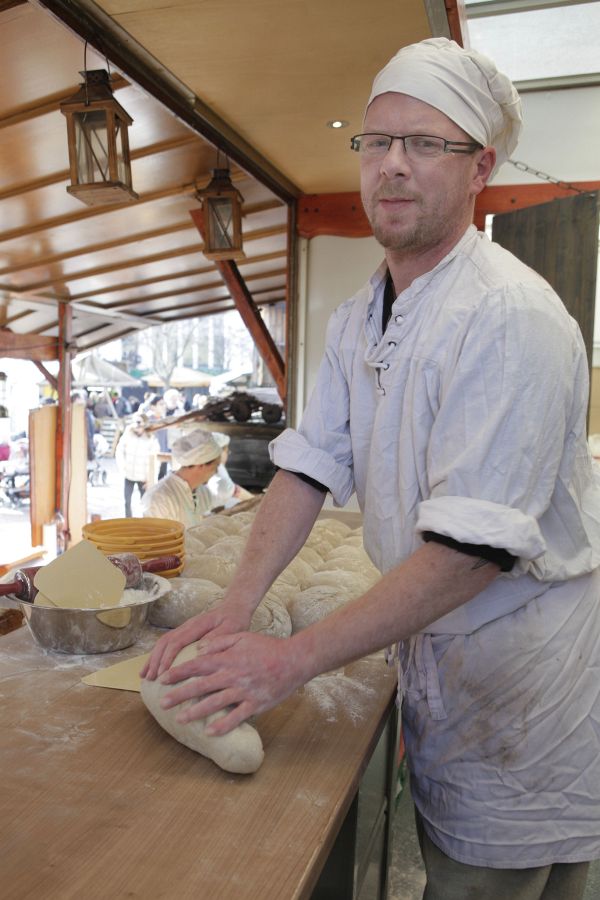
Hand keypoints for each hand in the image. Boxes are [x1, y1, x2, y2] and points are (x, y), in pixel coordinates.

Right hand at [140, 597, 253, 680]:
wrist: (234, 607)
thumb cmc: (234, 620)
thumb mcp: (231, 629)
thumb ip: (217, 639)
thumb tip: (200, 651)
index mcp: (197, 625)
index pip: (177, 641)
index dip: (168, 658)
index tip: (162, 673)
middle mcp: (187, 626)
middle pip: (165, 642)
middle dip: (156, 660)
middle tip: (150, 679)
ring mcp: (184, 629)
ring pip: (163, 642)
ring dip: (153, 659)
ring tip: (144, 676)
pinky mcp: (185, 633)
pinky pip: (167, 644)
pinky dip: (158, 656)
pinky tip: (153, 668)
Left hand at [156, 631, 304, 734]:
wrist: (294, 660)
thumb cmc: (268, 647)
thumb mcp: (243, 637)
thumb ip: (220, 642)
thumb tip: (199, 649)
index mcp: (228, 659)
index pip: (197, 665)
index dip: (178, 673)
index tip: (161, 679)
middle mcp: (232, 675)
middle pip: (200, 686)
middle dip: (179, 695)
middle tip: (162, 704)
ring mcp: (244, 691)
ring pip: (215, 703)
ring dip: (195, 712)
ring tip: (180, 719)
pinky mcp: (256, 704)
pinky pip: (236, 717)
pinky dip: (222, 725)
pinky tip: (209, 732)